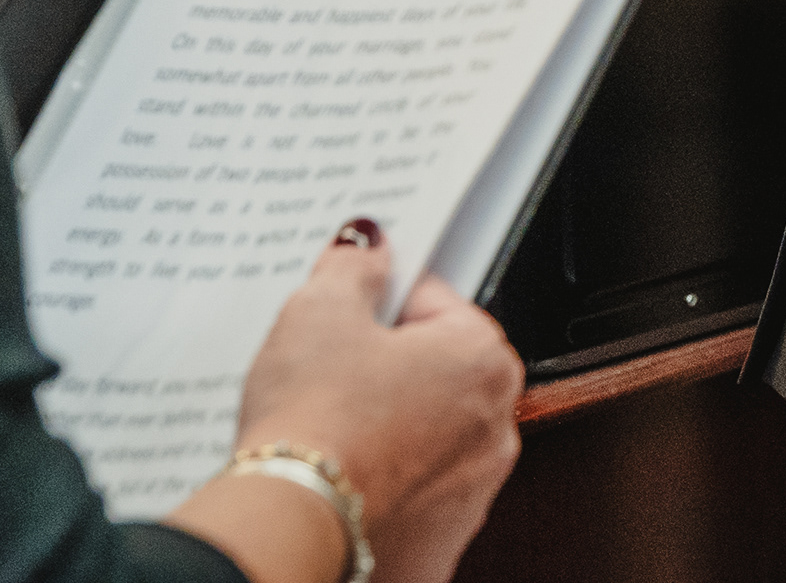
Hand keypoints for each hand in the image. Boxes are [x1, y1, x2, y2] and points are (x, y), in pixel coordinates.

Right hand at [164, 223, 523, 582]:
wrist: (289, 528)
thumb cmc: (313, 424)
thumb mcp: (320, 312)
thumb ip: (353, 267)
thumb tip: (368, 245)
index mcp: (483, 358)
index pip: (435, 303)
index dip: (381, 303)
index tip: (351, 312)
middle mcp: (495, 426)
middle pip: (433, 372)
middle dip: (383, 367)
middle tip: (327, 373)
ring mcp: (471, 489)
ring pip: (422, 435)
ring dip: (383, 427)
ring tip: (326, 428)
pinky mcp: (439, 540)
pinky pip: (409, 493)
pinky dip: (378, 484)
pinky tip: (338, 476)